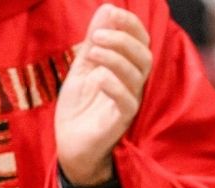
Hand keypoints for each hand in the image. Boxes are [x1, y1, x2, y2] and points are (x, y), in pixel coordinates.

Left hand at [55, 4, 152, 186]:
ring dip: (116, 57)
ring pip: (137, 75)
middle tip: (98, 35)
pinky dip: (114, 84)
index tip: (110, 12)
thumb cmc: (80, 109)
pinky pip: (127, 101)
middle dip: (123, 39)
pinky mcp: (121, 122)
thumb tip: (107, 8)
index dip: (129, 24)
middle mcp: (133, 85)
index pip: (140, 41)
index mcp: (126, 70)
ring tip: (94, 50)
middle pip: (144, 56)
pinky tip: (97, 77)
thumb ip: (93, 42)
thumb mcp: (82, 68)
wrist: (70, 146)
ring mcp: (129, 104)